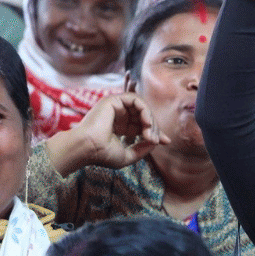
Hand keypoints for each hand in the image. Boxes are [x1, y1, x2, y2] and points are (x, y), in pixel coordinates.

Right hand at [51, 93, 169, 172]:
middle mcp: (117, 115)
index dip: (155, 131)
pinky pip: (136, 100)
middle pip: (144, 115)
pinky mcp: (113, 100)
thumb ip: (143, 148)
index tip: (166, 141)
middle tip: (154, 140)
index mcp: (119, 126)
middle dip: (154, 127)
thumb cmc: (102, 154)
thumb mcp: (128, 155)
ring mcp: (114, 107)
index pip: (142, 124)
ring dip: (150, 119)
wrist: (88, 149)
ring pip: (142, 106)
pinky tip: (146, 123)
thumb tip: (157, 141)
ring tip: (149, 133)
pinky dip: (145, 110)